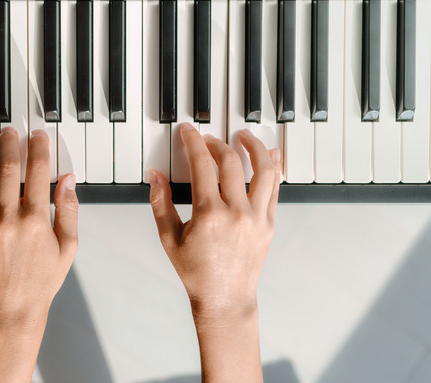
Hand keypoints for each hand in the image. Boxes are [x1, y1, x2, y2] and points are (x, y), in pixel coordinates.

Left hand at [0, 127, 77, 381]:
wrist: (13, 310)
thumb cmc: (42, 280)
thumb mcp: (68, 247)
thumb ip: (69, 210)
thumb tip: (68, 180)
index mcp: (37, 221)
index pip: (38, 172)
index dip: (38, 148)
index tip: (38, 136)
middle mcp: (9, 220)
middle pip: (7, 169)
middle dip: (9, 144)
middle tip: (8, 131)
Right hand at [148, 123, 280, 320]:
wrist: (225, 298)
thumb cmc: (196, 273)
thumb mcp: (169, 239)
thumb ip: (161, 203)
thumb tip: (155, 176)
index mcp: (209, 215)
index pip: (202, 165)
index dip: (194, 142)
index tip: (189, 132)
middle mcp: (236, 213)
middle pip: (230, 162)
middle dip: (217, 143)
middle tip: (208, 139)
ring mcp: (256, 218)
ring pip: (262, 170)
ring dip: (254, 147)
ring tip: (245, 136)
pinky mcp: (269, 224)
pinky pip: (275, 189)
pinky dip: (275, 168)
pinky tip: (270, 155)